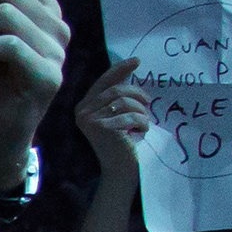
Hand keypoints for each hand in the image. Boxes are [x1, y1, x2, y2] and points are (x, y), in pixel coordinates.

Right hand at [72, 56, 145, 177]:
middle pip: (116, 90)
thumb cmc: (122, 143)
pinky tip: (140, 133)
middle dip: (137, 94)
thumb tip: (129, 73)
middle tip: (149, 103)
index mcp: (84, 106)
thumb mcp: (117, 116)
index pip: (103, 82)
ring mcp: (90, 120)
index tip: (137, 61)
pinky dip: (142, 123)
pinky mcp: (101, 128)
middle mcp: (82, 112)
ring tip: (143, 123)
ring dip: (140, 112)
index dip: (120, 69)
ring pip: (124, 102)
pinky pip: (130, 116)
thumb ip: (116, 98)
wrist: (119, 170)